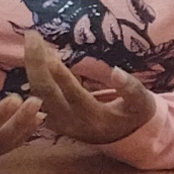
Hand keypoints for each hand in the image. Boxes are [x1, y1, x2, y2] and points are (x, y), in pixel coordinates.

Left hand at [20, 34, 158, 147]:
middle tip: (32, 36)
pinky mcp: (52, 120)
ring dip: (32, 68)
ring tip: (32, 42)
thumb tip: (116, 72)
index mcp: (95, 119)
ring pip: (38, 95)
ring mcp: (59, 124)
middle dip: (37, 64)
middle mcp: (72, 124)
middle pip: (47, 94)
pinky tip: (33, 55)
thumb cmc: (134, 114)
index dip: (61, 76)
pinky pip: (36, 97)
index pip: (74, 96)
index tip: (49, 54)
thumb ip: (131, 88)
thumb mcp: (141, 102)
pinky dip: (32, 76)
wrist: (124, 137)